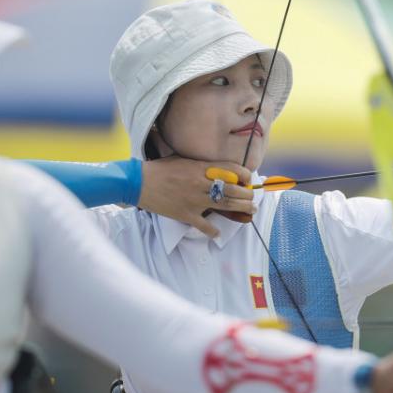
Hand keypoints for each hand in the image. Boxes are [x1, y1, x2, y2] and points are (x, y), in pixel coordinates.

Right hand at [136, 156, 255, 238]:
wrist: (139, 182)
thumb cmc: (161, 169)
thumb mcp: (184, 160)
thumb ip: (202, 165)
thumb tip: (220, 169)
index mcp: (201, 167)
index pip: (231, 169)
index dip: (244, 175)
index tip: (248, 179)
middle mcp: (201, 183)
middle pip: (233, 189)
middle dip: (247, 194)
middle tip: (252, 198)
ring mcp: (194, 200)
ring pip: (225, 205)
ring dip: (241, 209)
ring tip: (250, 211)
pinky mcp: (185, 214)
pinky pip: (204, 225)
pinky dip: (213, 230)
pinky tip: (218, 233)